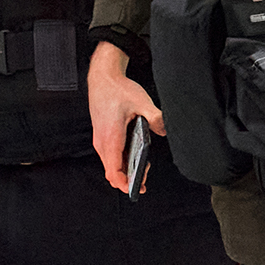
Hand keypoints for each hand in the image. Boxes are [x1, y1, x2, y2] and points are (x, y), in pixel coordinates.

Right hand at [87, 42, 165, 193]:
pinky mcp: (101, 135)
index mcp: (111, 137)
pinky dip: (119, 163)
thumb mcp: (141, 102)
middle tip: (144, 179)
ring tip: (141, 168)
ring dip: (123, 172)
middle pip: (111, 172)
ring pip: (109, 165)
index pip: (114, 171)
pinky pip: (108, 157)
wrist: (102, 77)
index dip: (125, 183)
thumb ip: (155, 118)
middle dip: (127, 180)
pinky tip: (132, 156)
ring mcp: (100, 139)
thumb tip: (164, 130)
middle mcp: (102, 142)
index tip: (138, 187)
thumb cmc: (118, 90)